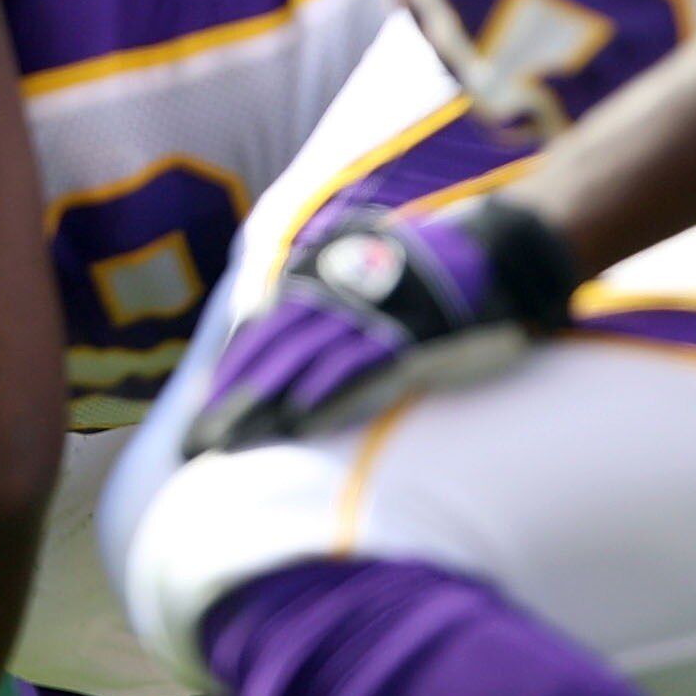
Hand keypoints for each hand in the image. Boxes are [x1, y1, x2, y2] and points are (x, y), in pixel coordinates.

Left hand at [183, 197, 579, 455]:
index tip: (200, 409)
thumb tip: (267, 327)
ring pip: (302, 363)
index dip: (227, 373)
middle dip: (229, 401)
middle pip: (269, 351)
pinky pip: (358, 368)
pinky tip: (297, 422)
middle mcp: (337, 292)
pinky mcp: (410, 338)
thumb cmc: (428, 267)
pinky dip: (325, 394)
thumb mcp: (358, 260)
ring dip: (263, 407)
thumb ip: (317, 290)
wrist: (500, 251)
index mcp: (319, 275)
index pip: (260, 330)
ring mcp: (372, 315)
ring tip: (229, 444)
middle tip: (195, 444)